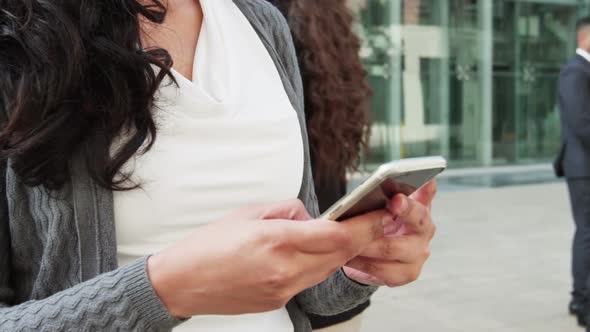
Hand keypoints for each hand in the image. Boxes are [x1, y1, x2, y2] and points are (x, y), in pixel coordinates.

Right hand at [147, 199, 384, 317]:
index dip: (366, 225)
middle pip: (340, 255)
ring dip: (341, 252)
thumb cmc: (209, 245)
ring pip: (328, 270)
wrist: (182, 283)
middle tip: (374, 220)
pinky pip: (310, 281)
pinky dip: (320, 265)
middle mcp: (285, 270)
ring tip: (346, 234)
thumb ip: (288, 211)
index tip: (382, 214)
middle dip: (362, 238)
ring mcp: (283, 290)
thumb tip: (312, 216)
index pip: (337, 235)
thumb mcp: (249, 213)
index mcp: (277, 241)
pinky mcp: (279, 302)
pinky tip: (313, 253)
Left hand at [343, 180, 436, 286]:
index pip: (426, 195)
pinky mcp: (406, 274)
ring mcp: (418, 254)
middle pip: (417, 221)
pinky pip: (382, 269)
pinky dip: (362, 262)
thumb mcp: (384, 205)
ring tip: (347, 236)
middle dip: (400, 212)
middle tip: (386, 205)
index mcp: (421, 208)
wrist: (375, 257)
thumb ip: (390, 190)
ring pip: (391, 248)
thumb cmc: (380, 223)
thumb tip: (387, 179)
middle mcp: (425, 231)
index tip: (399, 194)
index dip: (420, 190)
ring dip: (367, 242)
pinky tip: (347, 256)